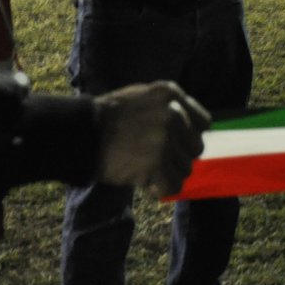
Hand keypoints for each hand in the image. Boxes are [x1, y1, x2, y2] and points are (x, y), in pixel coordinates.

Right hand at [93, 81, 210, 197]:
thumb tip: (194, 127)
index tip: (176, 144)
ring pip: (186, 169)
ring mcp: (166, 139)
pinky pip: (174, 186)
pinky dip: (162, 190)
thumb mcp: (142, 97)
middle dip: (179, 157)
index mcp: (171, 95)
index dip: (190, 137)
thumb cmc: (108, 117)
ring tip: (146, 169)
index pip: (204, 123)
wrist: (80, 134)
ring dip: (168, 174)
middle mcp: (174, 115)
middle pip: (196, 148)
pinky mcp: (156, 163)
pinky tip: (148, 183)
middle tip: (156, 160)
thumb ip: (168, 107)